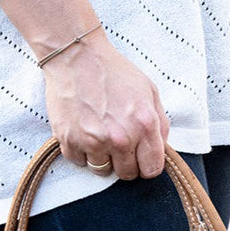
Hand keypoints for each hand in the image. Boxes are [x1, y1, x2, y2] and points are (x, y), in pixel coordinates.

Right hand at [41, 30, 169, 179]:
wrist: (77, 56)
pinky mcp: (68, 139)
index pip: (152, 169)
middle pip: (127, 174)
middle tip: (120, 144)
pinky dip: (81, 152)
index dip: (148, 165)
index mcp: (144, 126)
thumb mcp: (150, 92)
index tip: (142, 158)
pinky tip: (84, 133)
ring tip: (101, 136)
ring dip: (103, 158)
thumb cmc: (115, 72)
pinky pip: (79, 162)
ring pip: (102, 171)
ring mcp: (92, 140)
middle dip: (126, 163)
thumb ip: (160, 124)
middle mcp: (120, 138)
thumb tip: (160, 149)